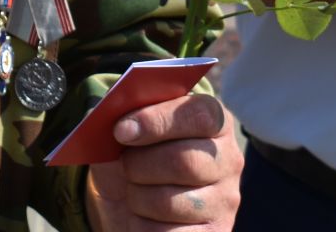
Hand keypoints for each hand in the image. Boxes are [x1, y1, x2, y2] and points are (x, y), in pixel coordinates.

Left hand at [85, 94, 241, 230]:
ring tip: (136, 192)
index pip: (199, 114)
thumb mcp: (124, 135)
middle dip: (139, 164)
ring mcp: (225, 200)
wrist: (130, 206)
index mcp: (214, 122)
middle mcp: (228, 159)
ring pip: (169, 201)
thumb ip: (122, 119)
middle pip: (183, 161)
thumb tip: (107, 118)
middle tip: (126, 166)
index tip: (121, 130)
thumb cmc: (133, 159)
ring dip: (137, 198)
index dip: (156, 120)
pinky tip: (143, 217)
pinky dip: (141, 225)